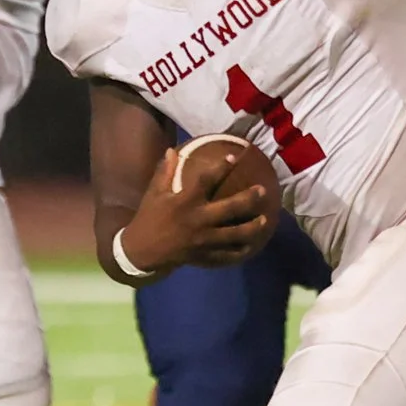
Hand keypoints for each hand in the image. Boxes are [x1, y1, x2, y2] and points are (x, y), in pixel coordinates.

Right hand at [118, 148, 272, 272]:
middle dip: (249, 198)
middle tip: (262, 190)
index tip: (234, 157)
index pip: (206, 180)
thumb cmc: (148, 218)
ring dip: (252, 227)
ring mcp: (202, 240)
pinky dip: (239, 251)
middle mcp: (197, 219)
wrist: (140, 251)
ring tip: (265, 220)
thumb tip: (172, 150)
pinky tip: (250, 246)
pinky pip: (226, 255)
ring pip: (234, 234)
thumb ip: (165, 172)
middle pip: (230, 208)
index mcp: (185, 201)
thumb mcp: (155, 194)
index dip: (221, 167)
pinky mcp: (203, 255)